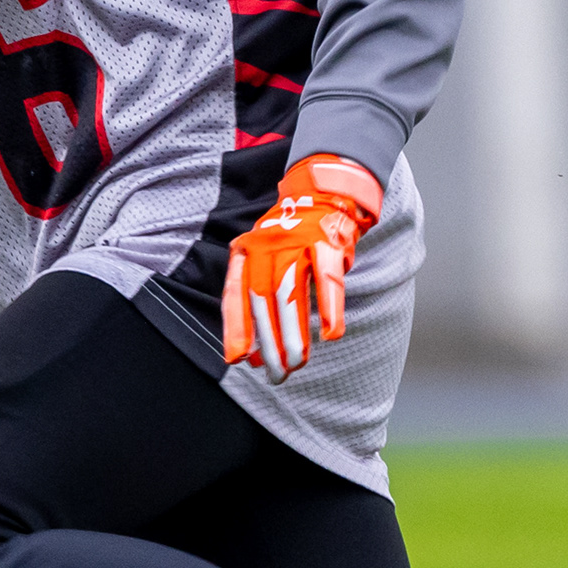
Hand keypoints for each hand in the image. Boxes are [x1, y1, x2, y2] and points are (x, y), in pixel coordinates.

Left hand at [222, 154, 384, 381]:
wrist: (324, 193)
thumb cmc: (293, 239)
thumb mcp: (266, 261)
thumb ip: (258, 301)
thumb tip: (251, 353)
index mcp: (246, 253)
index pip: (235, 295)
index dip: (237, 328)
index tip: (238, 359)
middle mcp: (266, 247)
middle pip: (264, 302)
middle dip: (269, 343)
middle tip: (276, 373)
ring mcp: (296, 243)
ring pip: (291, 295)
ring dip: (294, 333)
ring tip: (297, 363)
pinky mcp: (326, 242)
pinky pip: (327, 280)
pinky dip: (330, 308)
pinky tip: (332, 334)